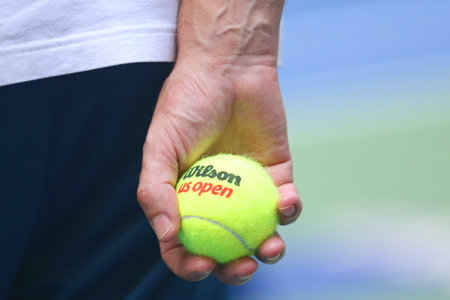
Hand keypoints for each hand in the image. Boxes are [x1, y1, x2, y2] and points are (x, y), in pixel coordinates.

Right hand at [137, 60, 301, 284]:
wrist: (229, 67)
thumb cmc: (188, 104)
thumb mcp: (159, 145)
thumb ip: (154, 190)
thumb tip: (168, 236)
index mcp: (185, 198)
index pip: (184, 243)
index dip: (190, 263)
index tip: (202, 265)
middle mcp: (217, 199)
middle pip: (226, 247)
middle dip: (235, 268)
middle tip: (243, 266)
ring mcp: (248, 190)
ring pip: (260, 233)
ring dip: (269, 249)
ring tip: (270, 247)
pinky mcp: (277, 175)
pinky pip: (285, 203)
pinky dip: (289, 209)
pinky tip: (285, 201)